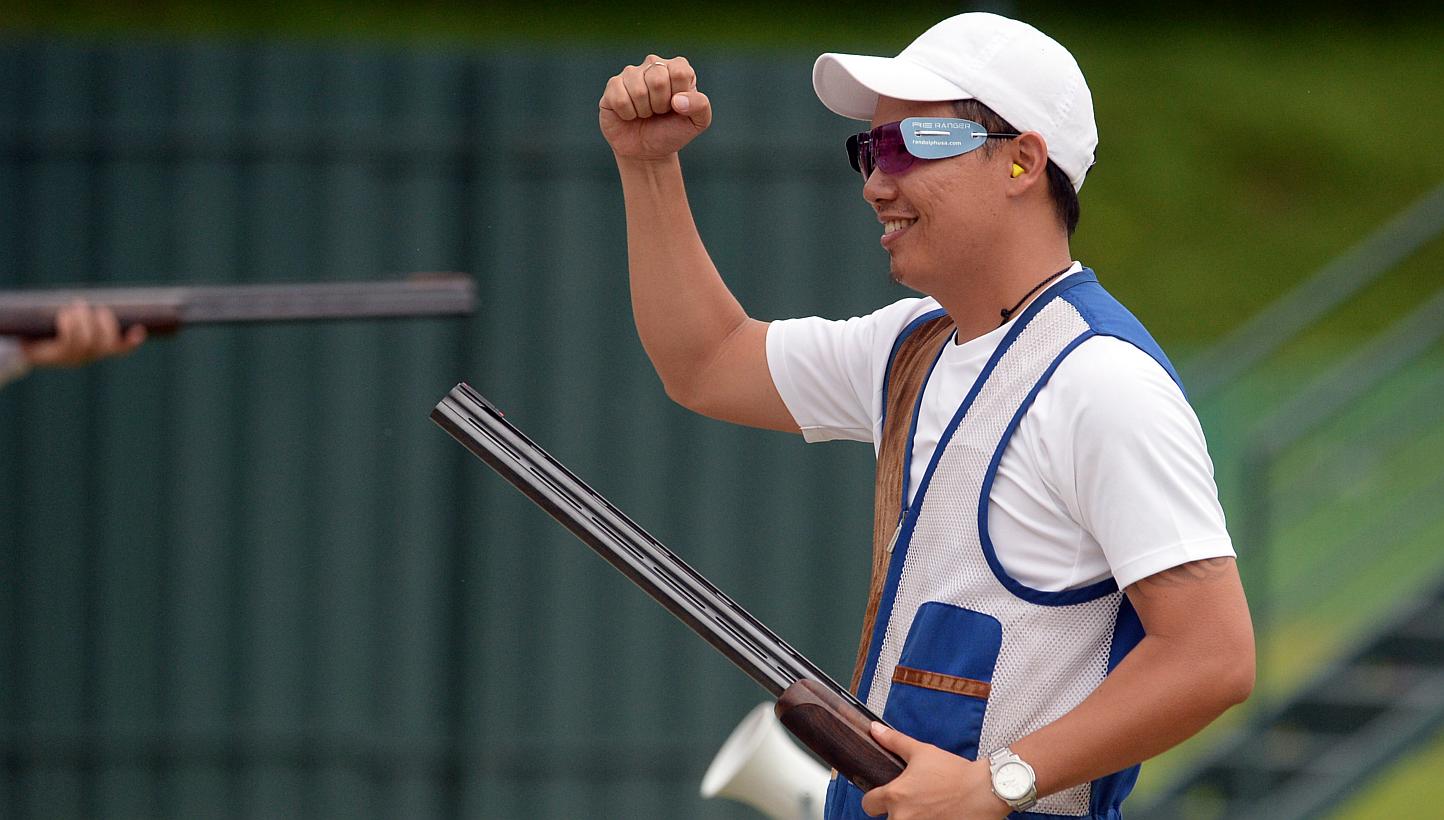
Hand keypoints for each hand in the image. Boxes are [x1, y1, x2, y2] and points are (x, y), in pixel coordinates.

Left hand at [20, 300, 145, 367]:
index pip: (120, 349)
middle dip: (105, 322)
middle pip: (107, 343)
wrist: (22, 344)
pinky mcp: (57, 356)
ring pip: (88, 340)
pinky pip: (69, 341)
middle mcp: (88, 356)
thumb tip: (91, 296)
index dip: (131, 342)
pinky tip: (64, 315)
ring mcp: (73, 358)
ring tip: (76, 305)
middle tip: (97, 308)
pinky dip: (70, 324)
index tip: (138, 329)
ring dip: (84, 319)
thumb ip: (82, 312)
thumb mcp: (67, 318)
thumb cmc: (47, 326)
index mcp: (96, 349)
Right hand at [598, 54, 711, 159]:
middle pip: (658, 80)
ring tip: (645, 113)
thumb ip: (700, 106)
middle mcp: (653, 64)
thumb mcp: (697, 122)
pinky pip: (620, 99)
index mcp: (677, 67)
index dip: (679, 97)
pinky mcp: (613, 86)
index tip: (676, 107)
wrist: (647, 150)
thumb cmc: (672, 131)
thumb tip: (677, 100)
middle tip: (659, 112)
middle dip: (660, 105)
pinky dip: (628, 114)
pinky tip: (630, 114)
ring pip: (638, 90)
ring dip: (644, 111)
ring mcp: (631, 73)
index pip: (680, 72)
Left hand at [859, 723, 1010, 819]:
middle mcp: (903, 818)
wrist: (984, 791)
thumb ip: (894, 741)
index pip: (868, 805)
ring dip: (908, 819)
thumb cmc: (954, 772)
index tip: (883, 797)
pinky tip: (936, 816)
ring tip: (925, 809)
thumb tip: (875, 729)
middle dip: (894, 813)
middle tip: (911, 803)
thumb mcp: (921, 752)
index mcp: (896, 796)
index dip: (874, 799)